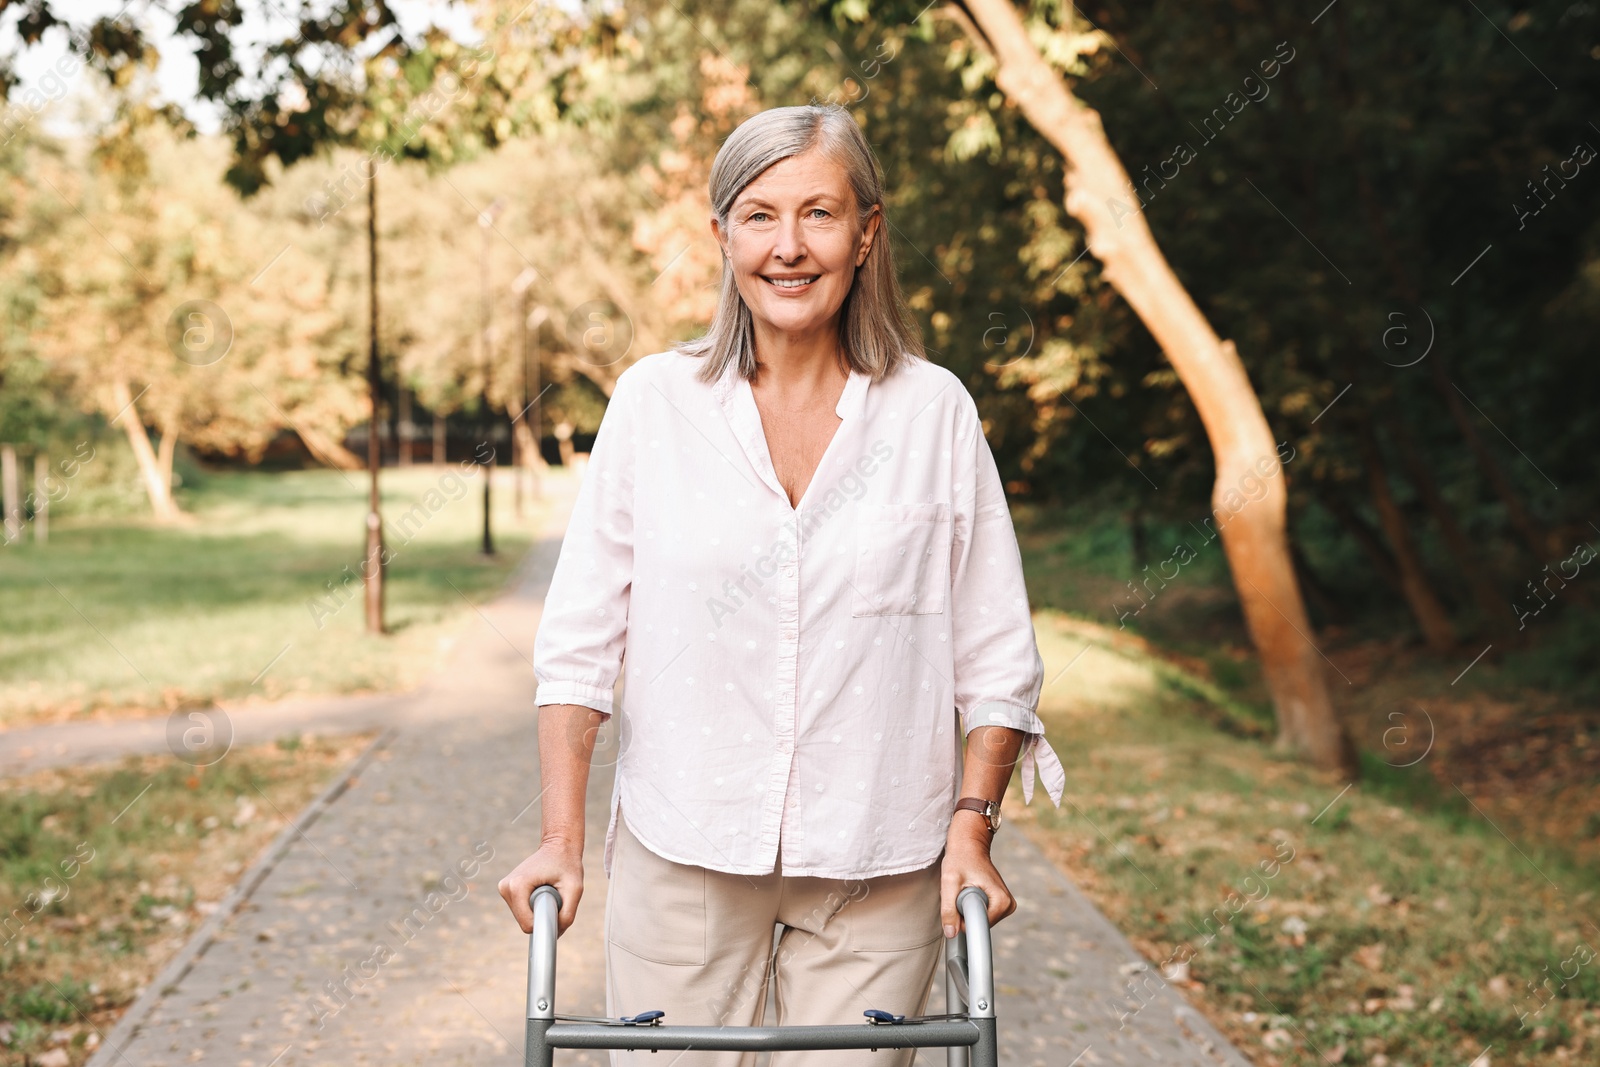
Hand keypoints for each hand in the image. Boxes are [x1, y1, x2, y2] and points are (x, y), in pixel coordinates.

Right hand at [498, 837, 584, 934]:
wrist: (558, 845)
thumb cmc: (567, 864)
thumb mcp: (575, 889)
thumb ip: (567, 915)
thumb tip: (555, 934)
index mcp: (517, 886)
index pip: (527, 924)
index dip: (545, 923)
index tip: (557, 910)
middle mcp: (505, 887)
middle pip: (524, 922)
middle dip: (542, 915)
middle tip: (555, 896)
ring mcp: (504, 888)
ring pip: (523, 917)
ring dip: (538, 910)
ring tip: (549, 891)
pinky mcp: (507, 890)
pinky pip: (522, 910)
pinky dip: (534, 906)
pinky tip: (542, 891)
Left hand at [939, 815, 1014, 937]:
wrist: (969, 843)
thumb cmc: (960, 859)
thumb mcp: (950, 881)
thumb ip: (949, 909)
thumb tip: (951, 934)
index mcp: (1001, 901)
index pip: (978, 927)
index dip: (961, 918)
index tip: (957, 899)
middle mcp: (1008, 905)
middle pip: (979, 924)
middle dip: (964, 912)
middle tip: (960, 890)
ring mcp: (1005, 905)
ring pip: (979, 920)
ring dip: (966, 908)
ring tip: (964, 888)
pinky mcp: (1000, 904)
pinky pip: (981, 914)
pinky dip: (970, 906)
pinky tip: (968, 891)